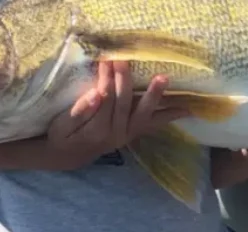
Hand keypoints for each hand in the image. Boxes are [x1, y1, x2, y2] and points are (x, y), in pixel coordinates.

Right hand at [0, 62, 189, 170]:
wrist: (61, 160)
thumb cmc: (31, 148)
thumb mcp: (1, 151)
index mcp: (64, 142)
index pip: (77, 125)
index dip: (89, 109)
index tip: (96, 94)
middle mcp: (92, 144)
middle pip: (107, 115)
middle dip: (112, 88)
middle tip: (110, 62)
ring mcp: (112, 139)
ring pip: (127, 115)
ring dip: (132, 90)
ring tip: (129, 65)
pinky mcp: (126, 133)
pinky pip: (146, 120)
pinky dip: (158, 104)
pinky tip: (166, 82)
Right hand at [45, 61, 190, 163]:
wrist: (70, 156)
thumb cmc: (62, 136)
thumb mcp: (61, 126)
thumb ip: (79, 111)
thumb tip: (97, 95)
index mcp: (96, 131)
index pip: (104, 99)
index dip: (105, 79)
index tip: (105, 59)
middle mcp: (116, 135)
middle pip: (125, 103)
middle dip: (125, 79)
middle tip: (124, 60)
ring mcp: (127, 135)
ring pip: (144, 114)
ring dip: (155, 97)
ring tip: (165, 79)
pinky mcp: (134, 133)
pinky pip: (153, 124)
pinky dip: (169, 116)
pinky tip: (186, 108)